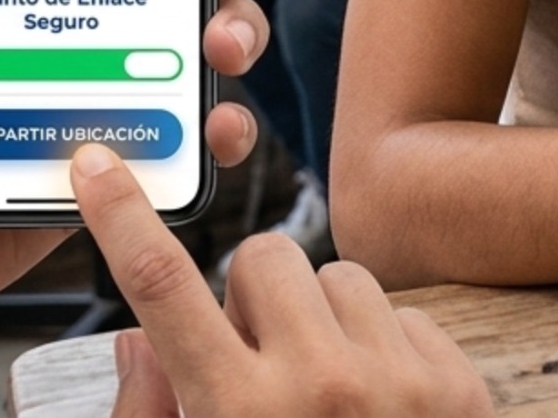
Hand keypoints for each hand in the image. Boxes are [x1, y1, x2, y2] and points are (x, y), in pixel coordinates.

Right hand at [75, 146, 491, 416]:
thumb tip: (138, 339)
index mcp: (237, 413)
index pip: (161, 290)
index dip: (121, 218)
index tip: (100, 164)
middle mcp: (319, 386)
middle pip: (263, 259)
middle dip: (251, 297)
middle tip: (255, 358)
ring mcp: (398, 380)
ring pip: (339, 275)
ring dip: (321, 317)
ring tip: (320, 388)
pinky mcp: (458, 382)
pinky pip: (406, 314)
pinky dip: (384, 346)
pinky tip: (376, 407)